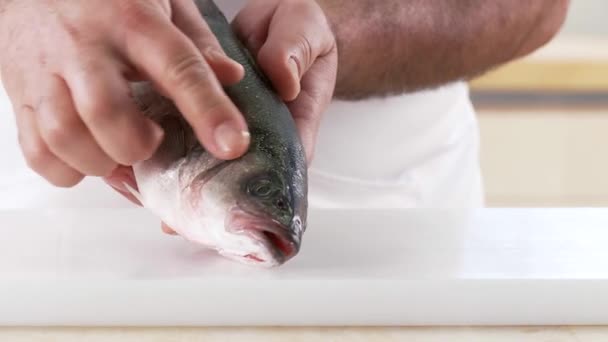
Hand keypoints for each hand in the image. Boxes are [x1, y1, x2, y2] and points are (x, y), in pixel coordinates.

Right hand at [0, 0, 249, 187]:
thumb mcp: (162, 2)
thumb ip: (197, 41)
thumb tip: (230, 77)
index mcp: (132, 22)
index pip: (178, 68)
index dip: (208, 110)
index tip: (232, 144)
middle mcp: (85, 47)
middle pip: (105, 111)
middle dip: (135, 144)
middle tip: (150, 141)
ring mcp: (45, 72)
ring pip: (64, 135)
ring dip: (99, 161)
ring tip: (118, 152)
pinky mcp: (20, 95)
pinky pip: (37, 150)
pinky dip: (67, 169)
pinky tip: (88, 156)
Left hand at [156, 0, 337, 234]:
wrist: (279, 21)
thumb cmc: (300, 30)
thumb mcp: (306, 31)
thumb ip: (296, 52)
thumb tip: (282, 80)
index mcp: (293, 120)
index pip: (283, 166)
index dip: (258, 195)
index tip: (230, 216)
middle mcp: (262, 132)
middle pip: (242, 179)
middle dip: (211, 204)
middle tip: (179, 223)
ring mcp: (235, 126)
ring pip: (213, 165)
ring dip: (187, 186)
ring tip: (157, 209)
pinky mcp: (208, 112)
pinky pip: (191, 137)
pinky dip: (171, 152)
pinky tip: (145, 167)